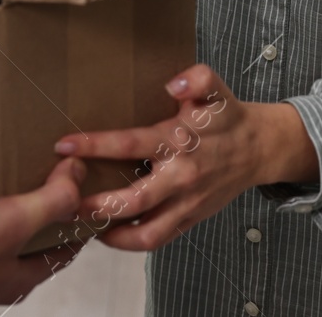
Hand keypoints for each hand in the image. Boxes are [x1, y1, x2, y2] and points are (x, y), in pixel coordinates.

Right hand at [0, 157, 87, 316]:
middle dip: (46, 210)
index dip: (80, 219)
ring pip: (1, 234)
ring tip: (16, 172)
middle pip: (34, 241)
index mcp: (22, 277)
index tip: (88, 190)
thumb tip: (79, 178)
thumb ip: (54, 200)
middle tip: (53, 174)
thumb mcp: (17, 221)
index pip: (66, 249)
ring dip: (11, 206)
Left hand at [54, 65, 317, 250]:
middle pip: (134, 200)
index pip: (131, 144)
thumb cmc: (228, 117)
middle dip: (95, 204)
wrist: (260, 149)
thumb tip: (173, 83)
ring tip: (80, 223)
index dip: (95, 145)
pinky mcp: (190, 220)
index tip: (63, 145)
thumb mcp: (215, 89)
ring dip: (109, 232)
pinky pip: (157, 240)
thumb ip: (198, 78)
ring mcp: (186, 204)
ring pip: (145, 232)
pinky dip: (129, 242)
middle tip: (62, 201)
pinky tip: (106, 232)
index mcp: (181, 141)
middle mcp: (181, 177)